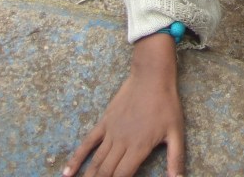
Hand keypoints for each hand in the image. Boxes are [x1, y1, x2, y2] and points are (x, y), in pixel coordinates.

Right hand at [62, 35, 183, 176]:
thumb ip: (176, 158)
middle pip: (106, 172)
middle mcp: (121, 143)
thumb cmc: (167, 104)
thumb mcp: (176, 131)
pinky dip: (76, 159)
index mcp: (139, 147)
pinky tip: (67, 173)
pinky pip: (87, 143)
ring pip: (95, 162)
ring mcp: (110, 132)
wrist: (152, 76)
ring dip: (88, 176)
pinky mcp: (104, 122)